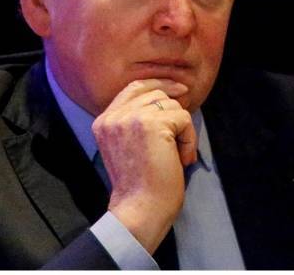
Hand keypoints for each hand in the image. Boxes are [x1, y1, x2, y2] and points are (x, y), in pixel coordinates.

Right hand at [91, 78, 196, 253]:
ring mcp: (130, 118)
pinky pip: (184, 119)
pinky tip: (182, 159)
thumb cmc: (140, 185)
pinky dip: (189, 140)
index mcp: (104, 121)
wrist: (140, 209)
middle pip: (156, 95)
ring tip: (177, 155)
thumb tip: (170, 97)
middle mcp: (113, 116)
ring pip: (172, 106)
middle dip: (174, 115)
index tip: (180, 91)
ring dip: (182, 131)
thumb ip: (136, 121)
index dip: (159, 85)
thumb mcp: (127, 146)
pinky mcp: (151, 124)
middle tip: (178, 142)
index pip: (134, 87)